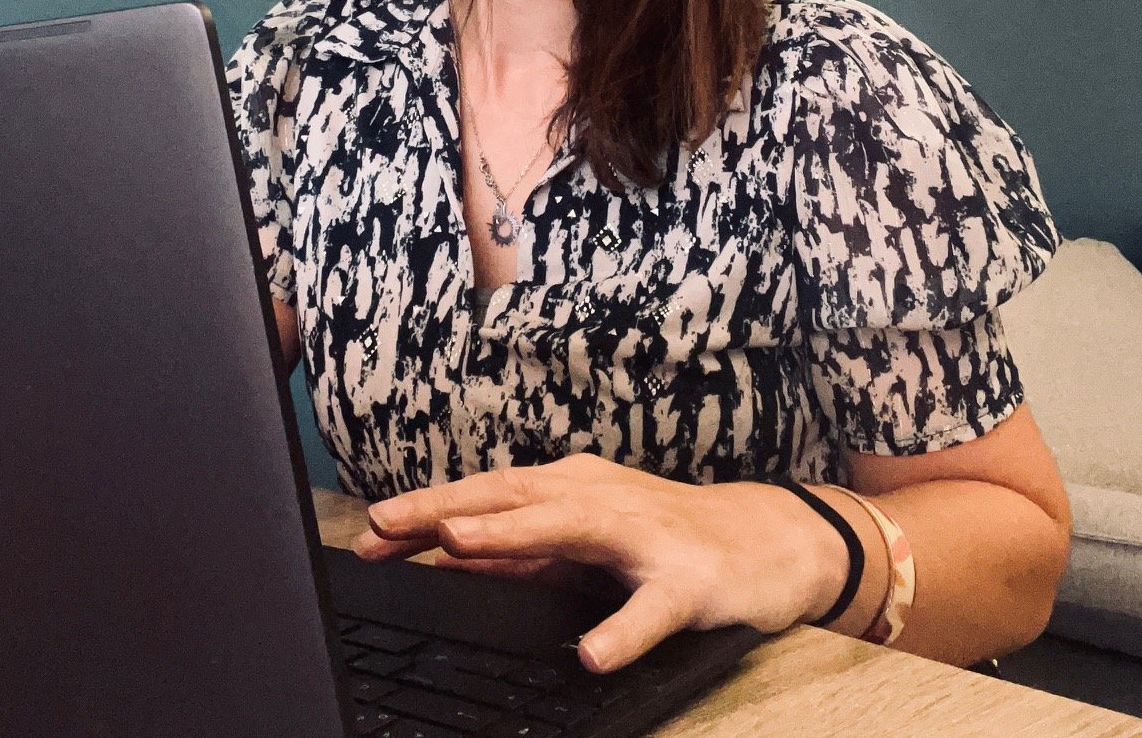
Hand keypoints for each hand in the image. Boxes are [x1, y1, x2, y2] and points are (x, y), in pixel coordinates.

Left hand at [350, 454, 842, 672]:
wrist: (771, 539)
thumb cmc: (668, 537)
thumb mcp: (588, 540)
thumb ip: (526, 551)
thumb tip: (449, 555)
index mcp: (574, 488)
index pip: (489, 493)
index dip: (429, 508)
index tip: (370, 529)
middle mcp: (602, 499)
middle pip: (514, 496)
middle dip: (447, 508)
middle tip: (384, 523)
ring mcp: (645, 535)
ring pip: (571, 527)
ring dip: (511, 535)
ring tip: (456, 545)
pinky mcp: (690, 581)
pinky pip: (652, 609)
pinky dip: (621, 630)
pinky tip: (591, 655)